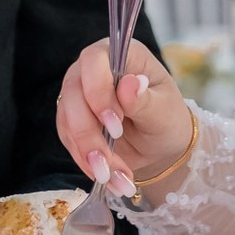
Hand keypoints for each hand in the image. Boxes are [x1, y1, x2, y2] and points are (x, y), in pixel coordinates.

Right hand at [55, 37, 187, 197]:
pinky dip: (86, 162)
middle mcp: (93, 70)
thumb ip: (145, 100)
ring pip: (67, 121)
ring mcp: (79, 94)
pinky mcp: (72, 120)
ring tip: (112, 178)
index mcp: (121, 55)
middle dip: (88, 133)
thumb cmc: (167, 118)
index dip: (98, 91)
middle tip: (107, 162)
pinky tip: (107, 178)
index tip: (116, 125)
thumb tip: (130, 84)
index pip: (94, 60)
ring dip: (88, 154)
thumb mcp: (164, 111)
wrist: (160, 144)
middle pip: (73, 94)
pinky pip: (69, 141)